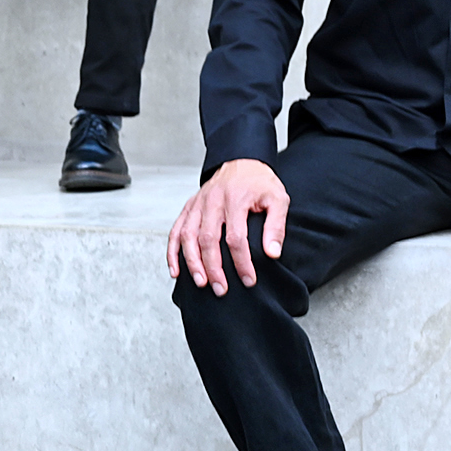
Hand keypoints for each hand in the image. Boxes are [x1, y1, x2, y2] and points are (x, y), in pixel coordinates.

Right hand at [167, 158, 288, 295]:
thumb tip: (273, 253)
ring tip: (200, 282)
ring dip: (192, 262)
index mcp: (236, 199)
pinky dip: (172, 252)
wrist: (241, 161)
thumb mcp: (277, 199)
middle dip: (213, 268)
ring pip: (188, 236)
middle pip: (208, 239)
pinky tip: (176, 270)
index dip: (242, 262)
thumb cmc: (259, 182)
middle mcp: (213, 201)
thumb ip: (276, 225)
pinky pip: (175, 230)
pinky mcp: (189, 207)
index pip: (236, 237)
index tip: (248, 279)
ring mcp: (198, 204)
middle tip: (221, 289)